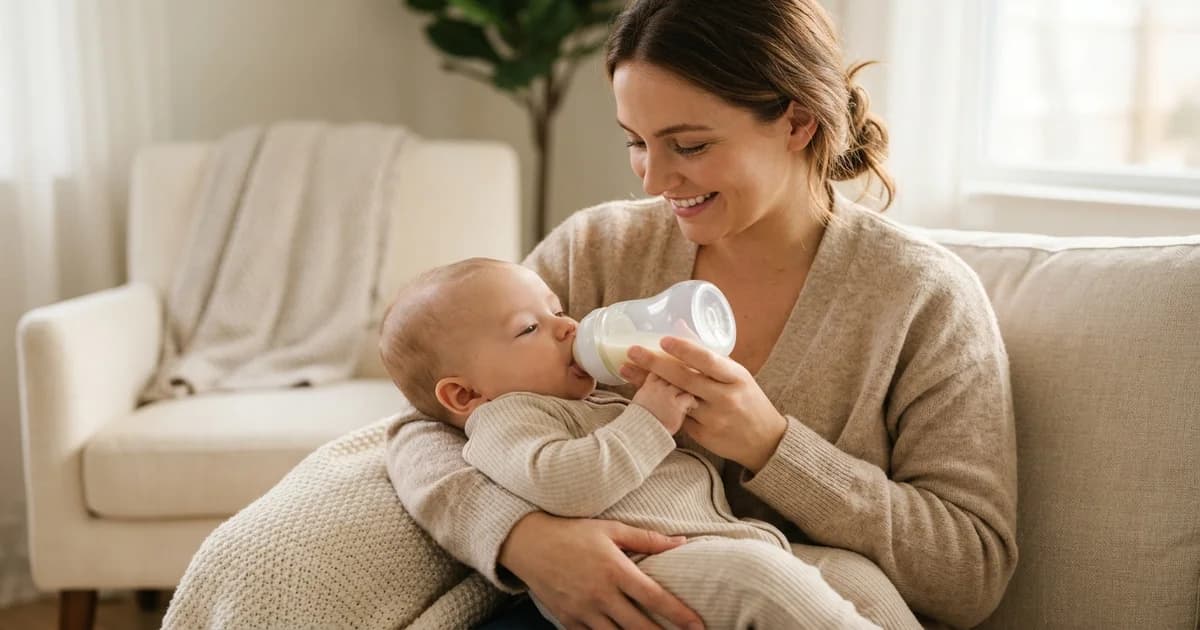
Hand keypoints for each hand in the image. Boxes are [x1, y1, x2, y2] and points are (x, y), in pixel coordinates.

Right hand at [499, 512, 704, 629]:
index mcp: (615, 570)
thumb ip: (647, 539)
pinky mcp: (567, 620)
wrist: (527, 542)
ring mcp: (583, 610)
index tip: (698, 626)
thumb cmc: (572, 532)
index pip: (654, 597)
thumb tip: (681, 542)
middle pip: (639, 626)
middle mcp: (600, 594)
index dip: (679, 614)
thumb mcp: (611, 529)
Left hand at [621, 336, 787, 472]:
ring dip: (648, 384)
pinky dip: (658, 404)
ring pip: (675, 399)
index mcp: (736, 377)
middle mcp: (725, 398)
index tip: (663, 340)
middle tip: (632, 352)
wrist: (765, 441)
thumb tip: (680, 326)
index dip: (684, 350)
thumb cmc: (748, 400)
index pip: (707, 360)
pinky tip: (641, 393)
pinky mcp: (702, 436)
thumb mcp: (737, 375)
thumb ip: (709, 357)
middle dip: (655, 364)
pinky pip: (676, 416)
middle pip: (684, 379)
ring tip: (627, 370)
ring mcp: (713, 419)